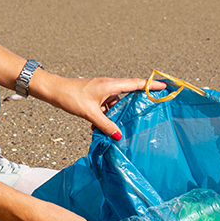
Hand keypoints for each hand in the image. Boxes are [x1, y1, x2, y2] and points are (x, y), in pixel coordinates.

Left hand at [33, 74, 165, 139]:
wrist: (54, 91)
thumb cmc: (71, 97)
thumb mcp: (90, 113)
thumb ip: (105, 125)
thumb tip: (118, 136)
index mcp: (110, 85)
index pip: (136, 84)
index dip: (151, 86)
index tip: (165, 87)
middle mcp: (108, 86)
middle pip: (129, 94)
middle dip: (137, 103)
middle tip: (150, 109)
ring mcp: (101, 91)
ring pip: (116, 103)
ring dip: (116, 115)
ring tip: (118, 127)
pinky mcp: (95, 97)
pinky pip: (106, 107)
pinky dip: (105, 116)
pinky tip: (99, 128)